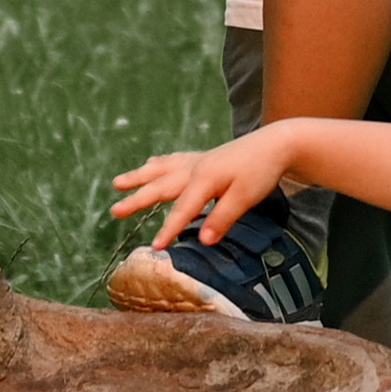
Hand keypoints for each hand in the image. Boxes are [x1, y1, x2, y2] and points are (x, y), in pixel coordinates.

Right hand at [110, 129, 296, 246]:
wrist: (275, 143)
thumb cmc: (261, 171)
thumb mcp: (245, 198)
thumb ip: (222, 218)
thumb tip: (201, 241)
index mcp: (204, 179)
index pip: (182, 210)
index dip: (168, 229)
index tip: (155, 248)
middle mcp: (195, 168)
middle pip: (161, 186)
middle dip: (137, 199)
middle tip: (114, 211)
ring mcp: (198, 160)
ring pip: (162, 170)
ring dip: (139, 177)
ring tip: (118, 183)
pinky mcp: (204, 158)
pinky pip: (174, 160)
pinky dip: (159, 163)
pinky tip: (151, 163)